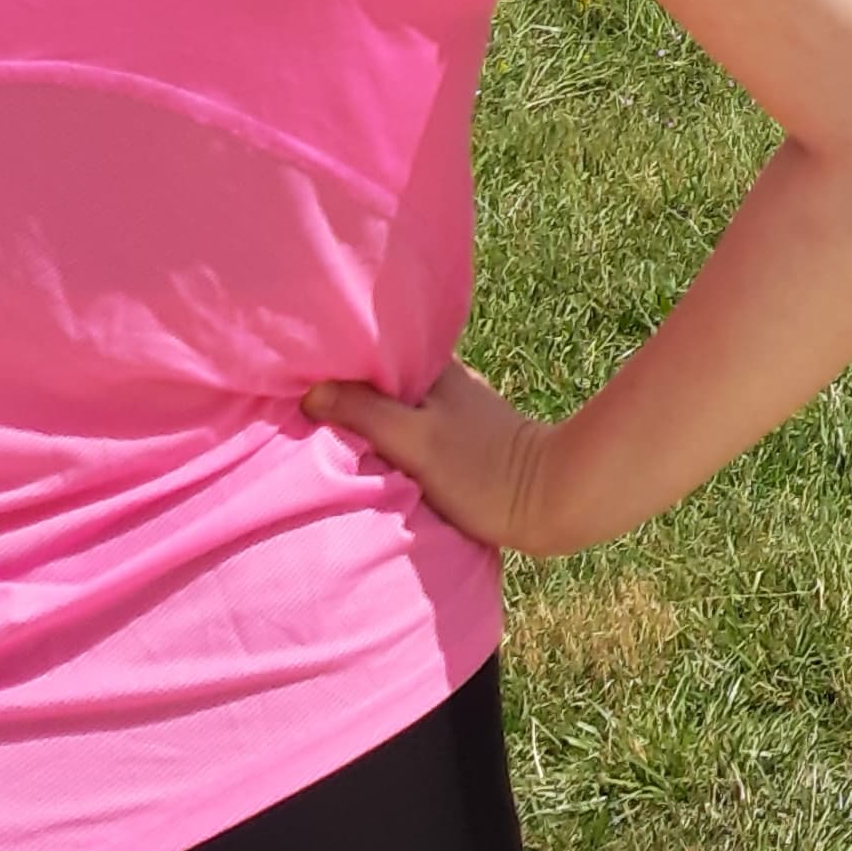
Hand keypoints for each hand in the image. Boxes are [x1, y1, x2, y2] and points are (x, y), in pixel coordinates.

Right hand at [304, 362, 588, 555]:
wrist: (552, 500)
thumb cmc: (482, 468)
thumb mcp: (416, 441)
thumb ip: (366, 413)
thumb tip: (311, 390)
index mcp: (436, 370)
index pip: (378, 350)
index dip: (341, 359)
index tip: (299, 370)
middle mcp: (447, 383)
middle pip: (386, 380)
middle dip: (350, 389)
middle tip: (301, 404)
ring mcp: (457, 413)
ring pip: (401, 407)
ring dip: (370, 417)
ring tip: (327, 431)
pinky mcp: (464, 444)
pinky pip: (414, 432)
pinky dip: (392, 438)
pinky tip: (372, 455)